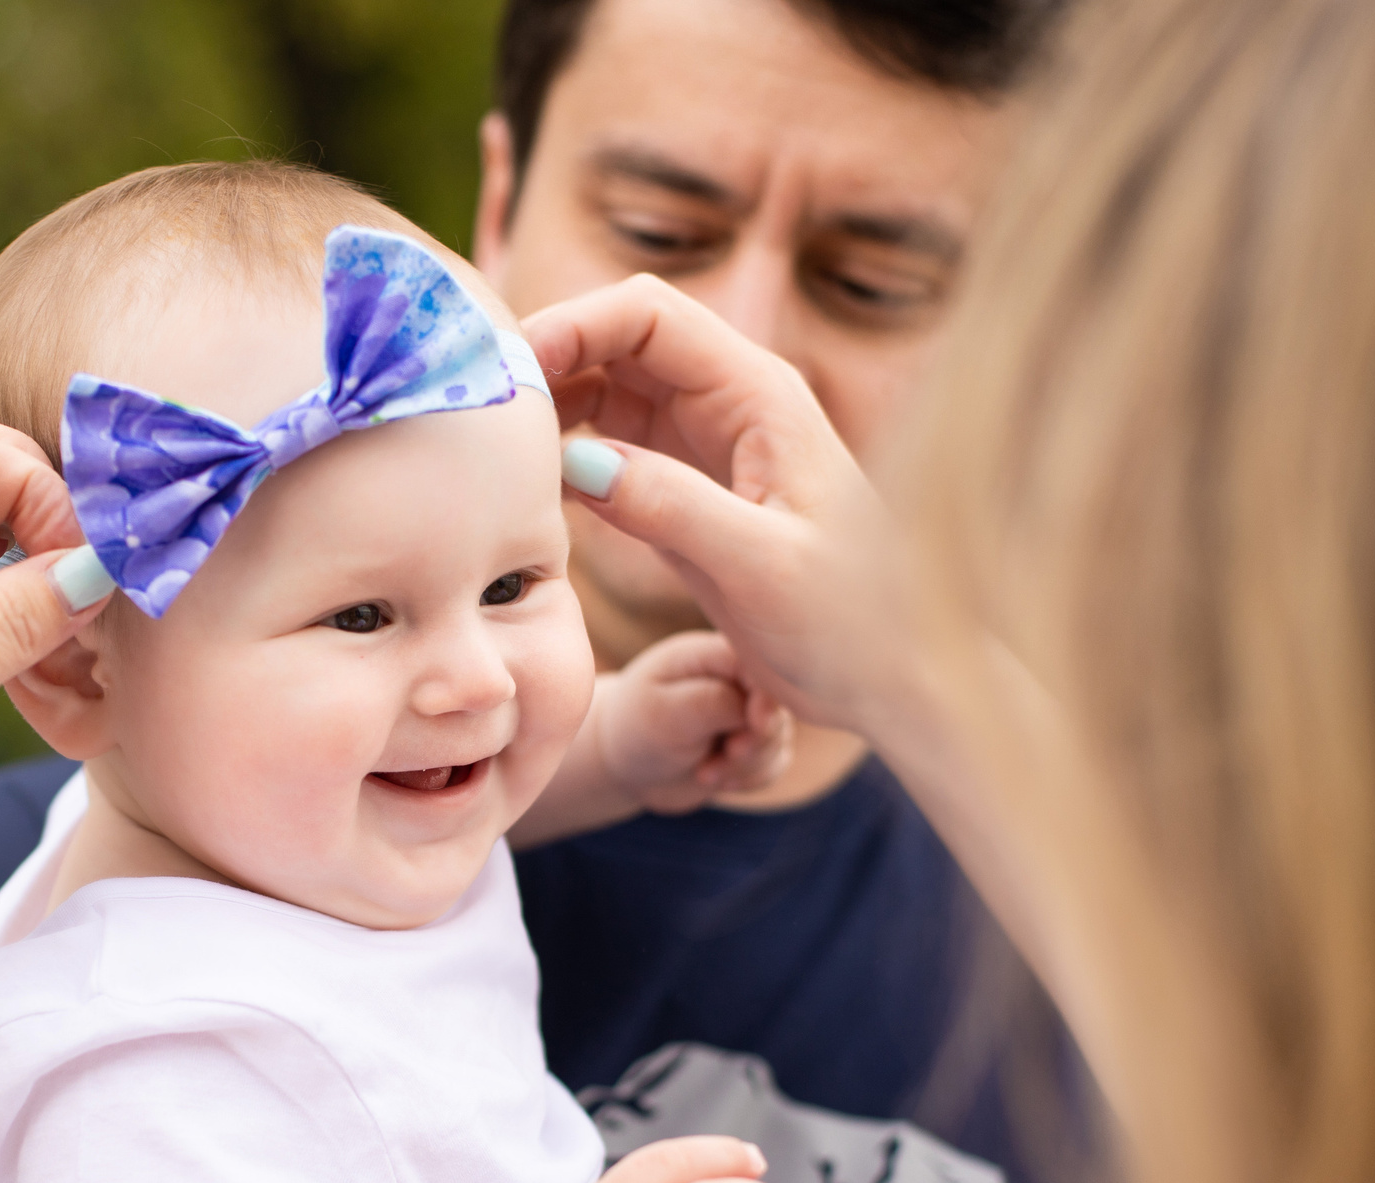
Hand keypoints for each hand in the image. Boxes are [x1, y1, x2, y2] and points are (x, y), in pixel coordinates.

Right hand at [531, 278, 927, 743]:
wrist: (892, 678)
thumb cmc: (851, 622)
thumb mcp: (761, 567)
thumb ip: (671, 509)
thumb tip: (577, 462)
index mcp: (758, 395)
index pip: (647, 314)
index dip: (572, 325)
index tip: (511, 375)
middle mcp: (730, 403)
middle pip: (617, 339)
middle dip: (548, 361)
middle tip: (482, 416)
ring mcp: (706, 444)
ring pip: (606, 390)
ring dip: (551, 408)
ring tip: (497, 456)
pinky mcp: (689, 490)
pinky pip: (610, 448)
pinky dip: (566, 457)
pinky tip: (532, 493)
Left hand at [596, 631, 794, 814]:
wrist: (623, 764)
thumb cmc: (636, 729)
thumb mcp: (663, 713)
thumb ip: (712, 702)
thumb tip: (760, 706)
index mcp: (712, 654)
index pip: (763, 663)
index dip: (768, 695)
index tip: (755, 725)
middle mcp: (736, 678)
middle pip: (778, 703)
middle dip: (758, 737)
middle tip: (729, 753)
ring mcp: (746, 710)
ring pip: (778, 737)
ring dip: (749, 764)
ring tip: (706, 774)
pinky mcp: (751, 742)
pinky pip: (775, 762)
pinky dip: (752, 778)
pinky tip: (718, 781)